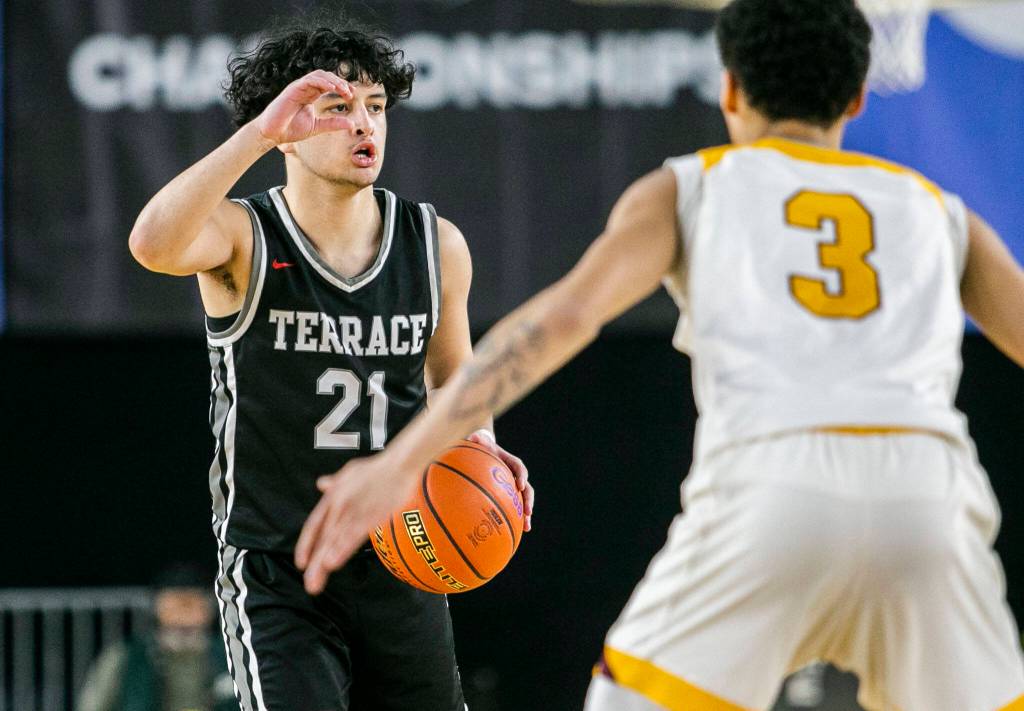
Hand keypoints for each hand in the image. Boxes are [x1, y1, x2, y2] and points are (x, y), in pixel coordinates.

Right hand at [256, 70, 354, 146]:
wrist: (273, 134)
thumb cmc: (291, 129)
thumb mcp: (317, 127)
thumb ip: (333, 124)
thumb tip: (352, 124)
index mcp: (310, 95)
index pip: (328, 85)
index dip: (341, 87)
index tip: (351, 95)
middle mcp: (305, 89)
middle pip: (325, 77)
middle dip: (340, 82)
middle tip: (350, 93)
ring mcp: (298, 87)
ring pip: (318, 75)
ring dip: (333, 81)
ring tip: (344, 90)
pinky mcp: (292, 89)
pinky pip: (309, 80)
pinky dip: (322, 82)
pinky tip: (332, 88)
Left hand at [295, 453, 416, 594]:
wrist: (399, 463)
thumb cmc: (377, 468)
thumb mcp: (350, 472)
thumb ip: (334, 482)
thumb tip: (321, 483)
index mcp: (333, 496)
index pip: (314, 525)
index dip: (306, 544)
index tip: (301, 563)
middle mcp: (338, 505)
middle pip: (323, 538)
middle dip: (315, 563)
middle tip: (310, 585)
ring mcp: (353, 511)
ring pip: (335, 540)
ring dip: (324, 562)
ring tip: (317, 582)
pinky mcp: (369, 515)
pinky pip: (352, 535)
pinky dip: (341, 549)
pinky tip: (333, 563)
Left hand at [467, 431, 533, 531]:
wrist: (483, 451)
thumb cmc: (480, 447)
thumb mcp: (478, 442)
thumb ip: (477, 441)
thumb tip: (473, 437)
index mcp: (509, 461)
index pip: (518, 467)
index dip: (521, 476)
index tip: (520, 485)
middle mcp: (514, 475)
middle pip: (526, 488)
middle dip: (528, 500)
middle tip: (528, 511)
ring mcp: (513, 486)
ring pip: (523, 501)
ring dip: (526, 513)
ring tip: (526, 526)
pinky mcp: (508, 495)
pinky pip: (514, 507)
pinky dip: (516, 518)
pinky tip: (515, 532)